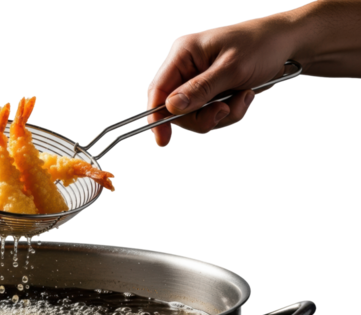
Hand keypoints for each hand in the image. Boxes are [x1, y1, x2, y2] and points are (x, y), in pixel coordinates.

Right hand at [146, 16, 295, 147]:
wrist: (287, 44)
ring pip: (195, 115)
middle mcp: (186, 67)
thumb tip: (171, 107)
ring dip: (221, 115)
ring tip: (242, 98)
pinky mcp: (211, 91)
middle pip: (175, 108)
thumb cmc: (260, 46)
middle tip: (225, 111)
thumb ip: (201, 89)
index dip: (157, 116)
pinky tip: (244, 97)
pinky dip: (229, 112)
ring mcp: (197, 81)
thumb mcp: (232, 68)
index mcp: (183, 53)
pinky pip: (210, 114)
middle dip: (202, 116)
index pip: (158, 89)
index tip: (163, 139)